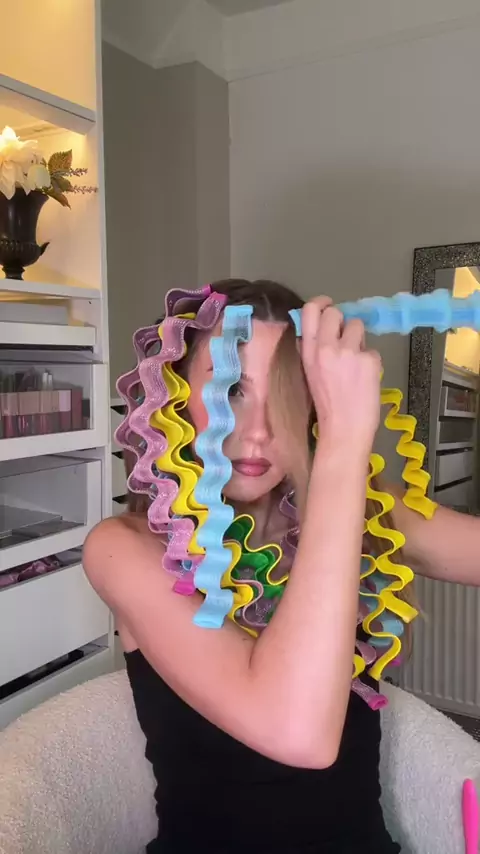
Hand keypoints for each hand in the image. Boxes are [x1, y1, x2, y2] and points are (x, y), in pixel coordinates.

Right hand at [300, 297, 381, 452]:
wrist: (344, 428)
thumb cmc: (327, 405)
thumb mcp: (310, 372)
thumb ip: (313, 349)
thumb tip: (323, 329)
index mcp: (308, 351)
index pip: (310, 310)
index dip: (321, 302)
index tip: (328, 305)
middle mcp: (326, 347)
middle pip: (336, 312)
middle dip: (343, 321)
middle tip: (346, 336)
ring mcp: (348, 352)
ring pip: (358, 326)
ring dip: (358, 340)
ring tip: (355, 362)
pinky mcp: (369, 359)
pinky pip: (372, 349)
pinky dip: (371, 361)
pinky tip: (365, 378)